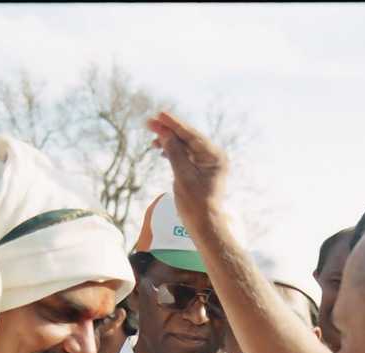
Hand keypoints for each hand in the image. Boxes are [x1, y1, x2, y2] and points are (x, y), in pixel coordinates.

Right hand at [147, 112, 228, 233]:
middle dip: (169, 131)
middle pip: (189, 138)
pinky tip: (162, 150)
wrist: (204, 226)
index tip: (159, 115)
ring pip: (187, 146)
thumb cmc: (195, 205)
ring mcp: (209, 163)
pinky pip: (187, 155)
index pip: (191, 135)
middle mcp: (215, 157)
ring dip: (170, 142)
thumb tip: (165, 133)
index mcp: (215, 157)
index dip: (174, 124)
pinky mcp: (203, 170)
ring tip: (153, 140)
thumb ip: (174, 152)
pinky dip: (175, 152)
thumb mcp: (182, 176)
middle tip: (149, 123)